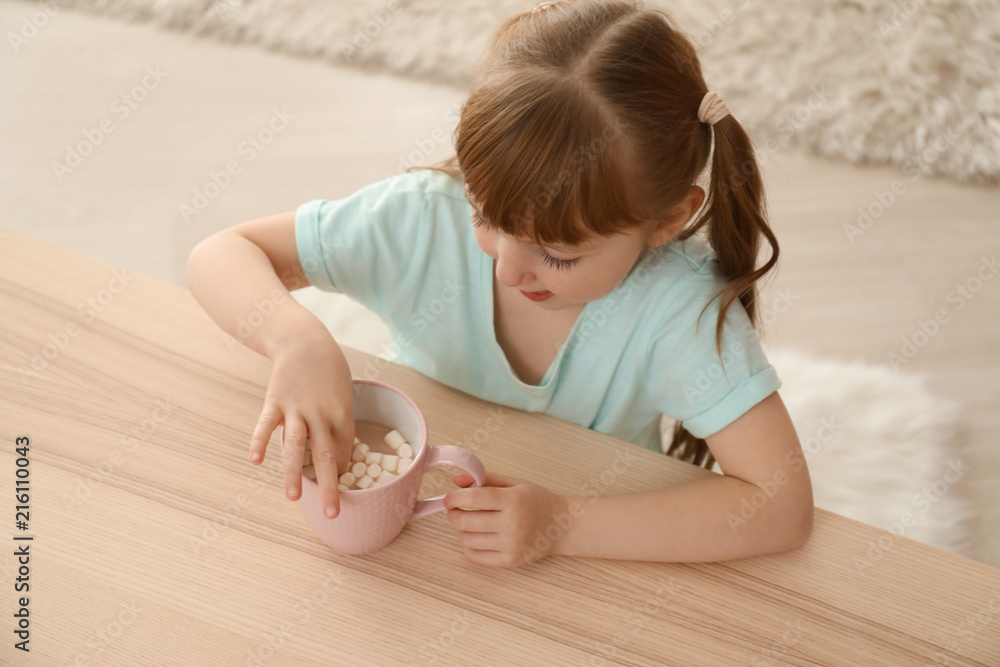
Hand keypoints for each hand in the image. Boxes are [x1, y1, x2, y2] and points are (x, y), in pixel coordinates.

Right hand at [249, 335, 354, 518]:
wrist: (305, 341)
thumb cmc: (330, 371)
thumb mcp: (345, 394)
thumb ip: (340, 424)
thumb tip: (343, 453)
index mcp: (343, 413)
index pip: (344, 450)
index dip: (342, 470)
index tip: (341, 488)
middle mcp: (321, 413)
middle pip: (326, 455)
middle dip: (330, 486)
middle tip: (332, 513)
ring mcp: (296, 408)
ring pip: (296, 445)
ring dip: (294, 472)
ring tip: (293, 497)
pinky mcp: (275, 401)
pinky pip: (266, 425)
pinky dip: (260, 442)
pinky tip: (256, 461)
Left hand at [443, 471, 568, 566]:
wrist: (563, 526)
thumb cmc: (538, 501)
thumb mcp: (515, 483)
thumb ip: (485, 479)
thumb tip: (456, 480)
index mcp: (513, 500)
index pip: (473, 498)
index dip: (455, 498)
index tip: (449, 499)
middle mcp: (512, 523)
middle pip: (466, 521)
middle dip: (453, 515)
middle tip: (455, 510)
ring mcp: (512, 544)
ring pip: (468, 540)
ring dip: (461, 531)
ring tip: (467, 523)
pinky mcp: (511, 560)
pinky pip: (477, 557)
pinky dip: (468, 547)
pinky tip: (474, 537)